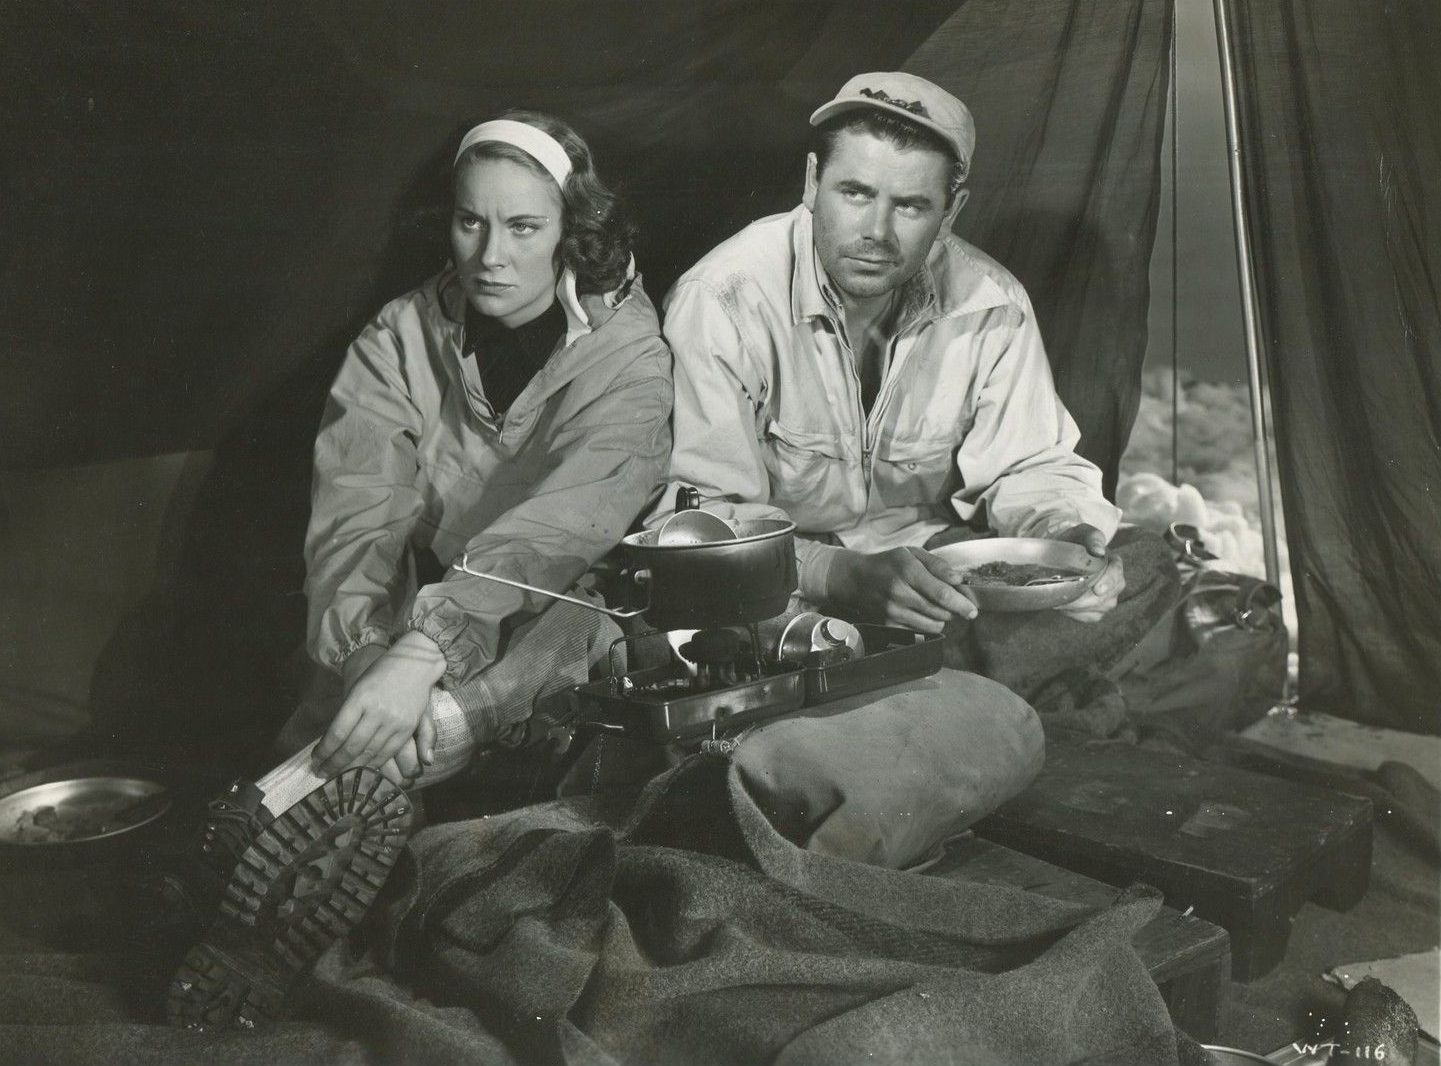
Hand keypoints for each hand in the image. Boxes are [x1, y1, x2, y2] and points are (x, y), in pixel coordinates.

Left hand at [314, 632, 445, 774]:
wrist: (415, 663)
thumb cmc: (380, 674)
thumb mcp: (358, 688)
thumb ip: (345, 714)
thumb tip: (330, 743)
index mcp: (360, 698)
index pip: (338, 732)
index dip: (324, 750)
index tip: (315, 760)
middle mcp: (378, 711)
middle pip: (352, 746)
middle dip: (334, 763)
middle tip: (321, 773)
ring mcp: (395, 721)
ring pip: (370, 753)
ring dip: (351, 768)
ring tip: (337, 776)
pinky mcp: (408, 728)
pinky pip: (388, 752)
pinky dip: (373, 764)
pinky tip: (361, 770)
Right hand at [826, 547, 977, 633]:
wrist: (856, 579)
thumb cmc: (889, 563)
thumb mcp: (912, 553)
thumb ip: (938, 565)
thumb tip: (959, 581)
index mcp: (908, 571)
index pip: (942, 594)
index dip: (961, 604)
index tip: (973, 610)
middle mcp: (899, 593)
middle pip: (940, 611)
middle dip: (952, 609)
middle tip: (950, 601)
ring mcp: (893, 612)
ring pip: (933, 624)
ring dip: (940, 618)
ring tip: (932, 605)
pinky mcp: (888, 625)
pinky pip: (919, 632)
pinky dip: (926, 625)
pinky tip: (919, 613)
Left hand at [1050, 524, 1124, 621]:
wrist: (1062, 556)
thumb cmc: (1074, 542)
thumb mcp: (1081, 533)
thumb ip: (1092, 537)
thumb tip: (1098, 550)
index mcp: (1114, 563)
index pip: (1117, 574)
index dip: (1109, 582)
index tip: (1097, 589)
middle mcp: (1115, 582)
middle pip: (1107, 597)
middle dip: (1086, 598)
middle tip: (1066, 596)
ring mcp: (1108, 598)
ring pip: (1099, 608)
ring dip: (1079, 606)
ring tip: (1061, 597)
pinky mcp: (1097, 610)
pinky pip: (1090, 617)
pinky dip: (1076, 613)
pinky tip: (1065, 604)